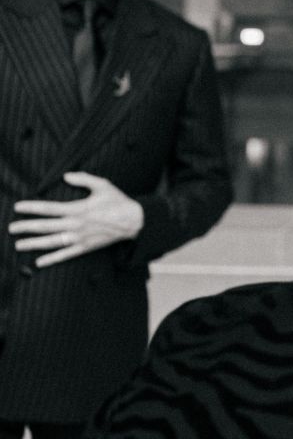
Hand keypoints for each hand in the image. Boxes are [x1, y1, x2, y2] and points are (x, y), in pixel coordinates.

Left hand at [9, 172, 145, 268]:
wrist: (135, 221)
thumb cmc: (119, 202)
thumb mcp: (103, 185)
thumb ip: (84, 179)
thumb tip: (66, 176)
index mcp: (78, 209)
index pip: (49, 208)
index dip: (32, 207)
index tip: (17, 207)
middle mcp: (76, 224)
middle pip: (45, 226)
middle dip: (26, 227)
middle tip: (11, 228)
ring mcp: (80, 238)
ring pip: (52, 242)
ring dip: (34, 244)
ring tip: (19, 245)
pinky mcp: (86, 247)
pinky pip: (66, 255)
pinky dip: (52, 259)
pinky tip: (39, 262)